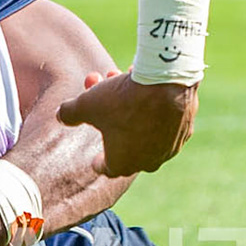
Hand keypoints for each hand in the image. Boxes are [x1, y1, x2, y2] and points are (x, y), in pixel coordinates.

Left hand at [56, 71, 195, 175]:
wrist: (167, 84)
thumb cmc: (123, 100)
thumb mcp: (87, 104)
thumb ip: (70, 113)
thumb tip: (60, 115)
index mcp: (123, 164)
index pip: (107, 168)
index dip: (98, 162)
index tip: (95, 159)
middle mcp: (148, 161)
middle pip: (122, 139)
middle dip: (107, 115)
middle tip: (97, 91)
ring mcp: (169, 147)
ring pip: (143, 127)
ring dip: (128, 106)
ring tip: (117, 77)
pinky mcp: (185, 129)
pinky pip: (164, 120)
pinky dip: (153, 107)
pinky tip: (144, 86)